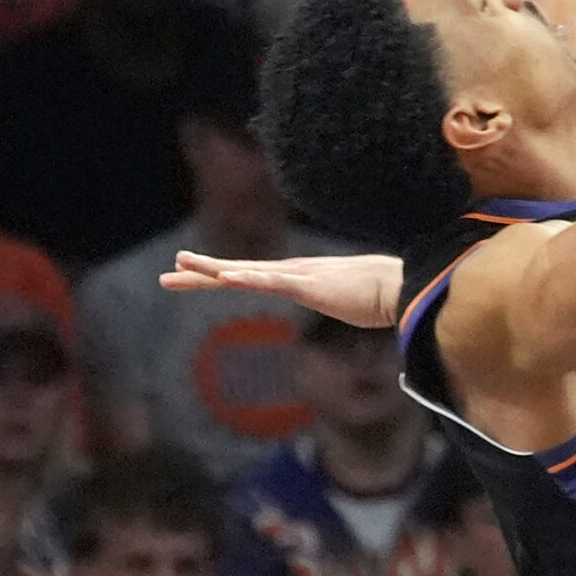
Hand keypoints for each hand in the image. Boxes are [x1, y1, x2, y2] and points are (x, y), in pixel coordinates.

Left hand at [160, 249, 401, 331]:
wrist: (404, 287)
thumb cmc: (383, 296)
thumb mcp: (351, 304)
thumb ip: (342, 304)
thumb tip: (349, 311)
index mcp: (300, 277)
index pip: (252, 275)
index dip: (221, 275)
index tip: (194, 275)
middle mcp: (293, 271)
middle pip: (239, 270)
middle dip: (202, 272)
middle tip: (170, 269)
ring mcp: (300, 276)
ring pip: (246, 271)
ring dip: (212, 269)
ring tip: (182, 264)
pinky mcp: (310, 285)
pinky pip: (273, 282)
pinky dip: (248, 278)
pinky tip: (227, 277)